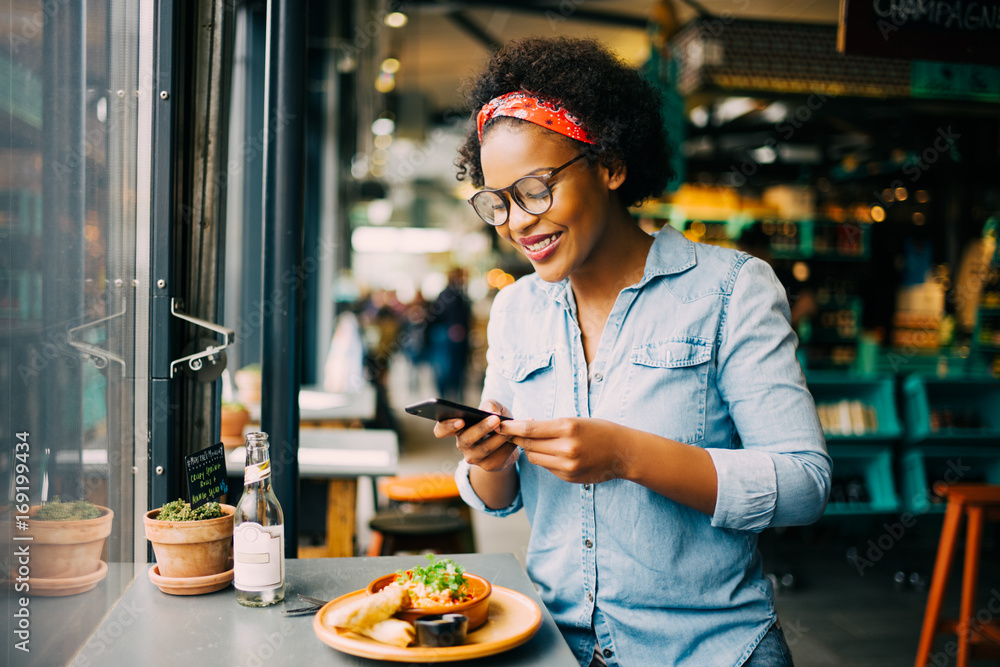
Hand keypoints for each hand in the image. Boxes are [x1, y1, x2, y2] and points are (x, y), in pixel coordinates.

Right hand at [432, 400, 519, 471]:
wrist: (508, 441)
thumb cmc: (496, 421)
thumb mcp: (494, 409)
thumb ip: (491, 405)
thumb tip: (490, 412)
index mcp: (457, 428)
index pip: (441, 430)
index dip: (447, 426)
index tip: (460, 420)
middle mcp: (462, 443)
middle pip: (466, 439)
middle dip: (482, 428)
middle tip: (496, 419)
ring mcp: (473, 457)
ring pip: (485, 448)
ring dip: (499, 437)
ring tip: (510, 428)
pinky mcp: (488, 465)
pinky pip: (498, 456)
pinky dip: (509, 445)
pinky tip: (516, 438)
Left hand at [495, 417, 633, 483]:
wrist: (624, 452)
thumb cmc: (600, 430)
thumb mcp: (576, 420)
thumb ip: (551, 426)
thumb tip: (525, 426)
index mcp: (568, 428)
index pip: (530, 429)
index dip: (512, 428)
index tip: (500, 425)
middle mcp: (566, 448)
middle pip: (529, 445)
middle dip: (516, 438)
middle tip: (506, 433)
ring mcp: (568, 466)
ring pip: (535, 458)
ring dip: (530, 449)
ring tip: (532, 440)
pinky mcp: (569, 477)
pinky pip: (547, 467)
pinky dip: (544, 459)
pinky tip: (551, 452)